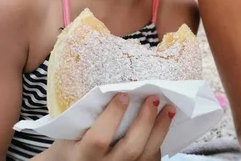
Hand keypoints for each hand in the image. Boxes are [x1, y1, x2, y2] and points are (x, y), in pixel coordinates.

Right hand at [39, 94, 175, 160]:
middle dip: (146, 121)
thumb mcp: (71, 133)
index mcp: (84, 155)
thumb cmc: (72, 146)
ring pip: (147, 155)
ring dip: (161, 129)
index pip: (99, 138)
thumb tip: (110, 87)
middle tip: (154, 98)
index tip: (124, 95)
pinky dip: (159, 140)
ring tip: (169, 108)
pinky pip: (152, 159)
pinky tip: (162, 125)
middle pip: (131, 147)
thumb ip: (86, 117)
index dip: (113, 116)